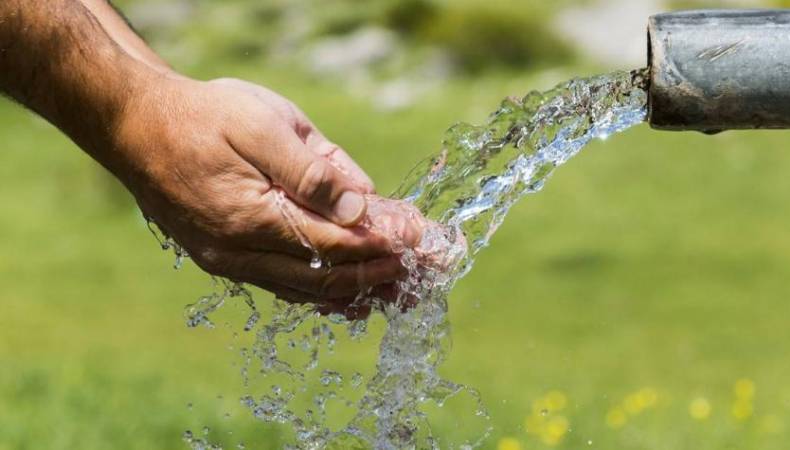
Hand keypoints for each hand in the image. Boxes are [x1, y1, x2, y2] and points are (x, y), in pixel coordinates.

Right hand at [113, 74, 419, 308]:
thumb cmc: (203, 116)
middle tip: (426, 270)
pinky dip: (324, 292)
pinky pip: (285, 287)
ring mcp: (231, 262)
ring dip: (358, 289)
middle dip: (381, 272)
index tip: (421, 240)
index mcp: (252, 219)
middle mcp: (240, 254)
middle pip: (327, 278)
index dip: (383, 245)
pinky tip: (354, 296)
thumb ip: (313, 170)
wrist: (135, 126)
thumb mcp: (263, 125)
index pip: (335, 246)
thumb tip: (362, 207)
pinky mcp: (226, 260)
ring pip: (308, 291)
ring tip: (402, 288)